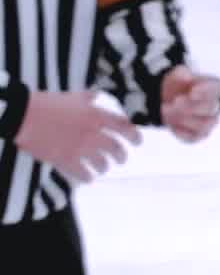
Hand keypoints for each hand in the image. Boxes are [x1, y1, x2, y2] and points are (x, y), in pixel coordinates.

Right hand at [13, 91, 140, 184]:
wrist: (26, 116)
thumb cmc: (49, 103)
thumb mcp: (75, 96)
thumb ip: (89, 98)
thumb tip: (97, 96)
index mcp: (97, 116)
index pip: (124, 128)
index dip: (134, 136)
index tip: (138, 142)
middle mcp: (93, 133)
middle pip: (116, 148)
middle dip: (121, 156)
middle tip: (121, 159)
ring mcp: (79, 148)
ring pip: (102, 163)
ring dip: (104, 167)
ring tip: (103, 168)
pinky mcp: (65, 160)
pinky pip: (82, 174)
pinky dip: (88, 177)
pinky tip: (88, 178)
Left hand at [159, 67, 219, 143]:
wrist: (168, 96)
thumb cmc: (178, 85)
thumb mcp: (178, 75)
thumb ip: (183, 76)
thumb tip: (186, 79)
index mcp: (213, 87)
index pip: (218, 89)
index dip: (206, 91)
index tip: (191, 91)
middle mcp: (214, 104)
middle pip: (211, 108)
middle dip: (190, 106)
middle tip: (175, 101)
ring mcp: (207, 120)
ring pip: (205, 125)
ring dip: (185, 120)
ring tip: (168, 111)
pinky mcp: (198, 133)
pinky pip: (195, 138)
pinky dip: (183, 133)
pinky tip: (172, 125)